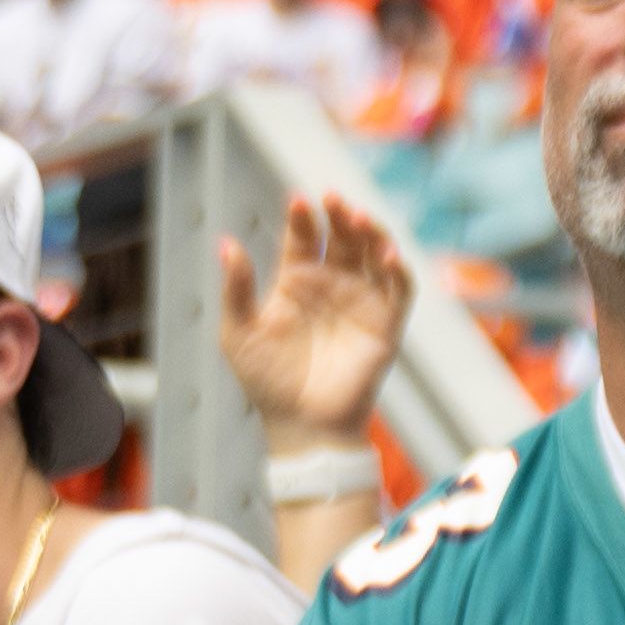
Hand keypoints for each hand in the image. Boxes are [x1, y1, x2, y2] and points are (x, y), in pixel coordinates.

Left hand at [215, 190, 415, 450]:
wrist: (300, 424)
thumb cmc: (266, 381)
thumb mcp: (238, 332)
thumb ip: (237, 288)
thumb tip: (225, 242)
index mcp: (297, 281)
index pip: (304, 238)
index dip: (302, 219)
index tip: (298, 201)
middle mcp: (332, 284)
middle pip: (342, 238)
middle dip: (340, 216)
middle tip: (334, 200)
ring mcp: (361, 302)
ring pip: (373, 255)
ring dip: (371, 234)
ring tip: (360, 219)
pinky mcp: (386, 325)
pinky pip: (399, 290)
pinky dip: (398, 270)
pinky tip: (387, 256)